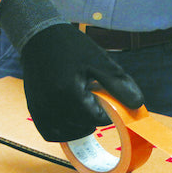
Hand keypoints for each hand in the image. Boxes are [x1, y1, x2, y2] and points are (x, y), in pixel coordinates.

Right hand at [0, 0, 142, 140]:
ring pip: (65, 135)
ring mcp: (40, 108)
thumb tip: (137, 104)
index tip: (104, 101)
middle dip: (92, 120)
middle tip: (93, 102)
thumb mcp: (99, 60)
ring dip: (78, 128)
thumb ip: (118, 84)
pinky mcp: (34, 109)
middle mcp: (52, 104)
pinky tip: (70, 118)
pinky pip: (48, 132)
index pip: (96, 119)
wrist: (39, 37)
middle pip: (82, 128)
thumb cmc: (71, 46)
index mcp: (69, 92)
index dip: (105, 113)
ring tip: (82, 108)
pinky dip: (62, 131)